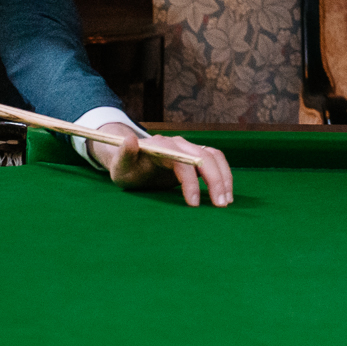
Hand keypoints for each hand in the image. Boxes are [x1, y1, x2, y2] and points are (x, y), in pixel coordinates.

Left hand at [88, 123, 233, 207]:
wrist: (133, 162)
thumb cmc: (127, 168)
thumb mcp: (120, 166)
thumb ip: (124, 154)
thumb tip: (130, 139)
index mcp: (160, 147)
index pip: (182, 162)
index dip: (190, 182)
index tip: (194, 204)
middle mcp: (178, 143)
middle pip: (203, 157)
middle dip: (215, 181)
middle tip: (220, 206)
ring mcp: (188, 148)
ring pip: (214, 157)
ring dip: (224, 178)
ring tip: (226, 202)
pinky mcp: (196, 155)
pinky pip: (216, 160)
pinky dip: (224, 175)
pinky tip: (225, 193)